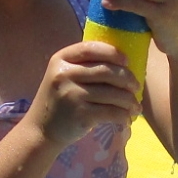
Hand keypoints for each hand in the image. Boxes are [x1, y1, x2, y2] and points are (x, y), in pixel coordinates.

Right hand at [25, 40, 139, 147]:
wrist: (41, 129)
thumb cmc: (59, 100)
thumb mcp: (64, 76)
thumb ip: (84, 66)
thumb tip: (123, 62)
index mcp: (61, 59)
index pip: (91, 48)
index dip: (113, 53)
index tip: (127, 61)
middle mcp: (65, 74)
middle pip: (107, 71)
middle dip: (128, 79)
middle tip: (136, 87)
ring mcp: (72, 95)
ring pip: (113, 93)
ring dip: (130, 101)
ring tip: (136, 106)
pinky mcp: (81, 115)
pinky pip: (111, 111)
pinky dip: (123, 115)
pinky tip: (127, 118)